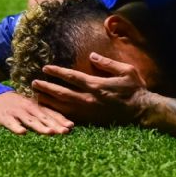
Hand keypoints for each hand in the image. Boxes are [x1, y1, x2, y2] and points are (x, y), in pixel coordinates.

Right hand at [0, 91, 73, 134]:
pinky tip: (22, 133)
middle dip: (55, 125)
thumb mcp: (34, 106)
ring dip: (40, 127)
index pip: (52, 114)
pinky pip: (11, 123)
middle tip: (65, 132)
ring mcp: (18, 113)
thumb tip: (65, 123)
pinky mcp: (6, 117)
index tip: (71, 127)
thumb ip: (47, 114)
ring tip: (50, 133)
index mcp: (38, 106)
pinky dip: (17, 128)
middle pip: (44, 118)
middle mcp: (30, 108)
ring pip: (31, 121)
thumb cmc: (21, 105)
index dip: (61, 120)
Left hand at [32, 53, 148, 125]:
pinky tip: (50, 112)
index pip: (71, 77)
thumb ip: (107, 63)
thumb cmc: (135, 89)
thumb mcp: (126, 71)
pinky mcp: (91, 121)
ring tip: (36, 96)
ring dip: (48, 101)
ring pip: (62, 107)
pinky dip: (57, 114)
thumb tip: (92, 55)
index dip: (57, 72)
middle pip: (61, 93)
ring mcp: (89, 112)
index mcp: (96, 85)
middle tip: (33, 83)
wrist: (142, 112)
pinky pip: (69, 117)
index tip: (45, 68)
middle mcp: (89, 99)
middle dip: (46, 87)